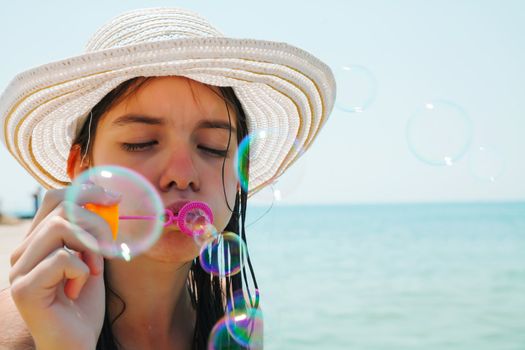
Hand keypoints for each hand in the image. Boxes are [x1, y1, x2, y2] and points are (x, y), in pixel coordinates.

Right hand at [8, 184, 119, 349]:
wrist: (76, 344)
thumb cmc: (84, 305)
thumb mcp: (91, 260)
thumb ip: (91, 235)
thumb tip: (105, 200)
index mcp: (36, 244)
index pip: (53, 199)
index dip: (84, 192)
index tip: (113, 199)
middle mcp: (22, 253)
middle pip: (61, 209)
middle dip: (97, 223)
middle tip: (109, 248)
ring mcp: (19, 271)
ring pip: (60, 228)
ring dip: (90, 247)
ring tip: (94, 271)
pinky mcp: (24, 288)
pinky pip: (62, 258)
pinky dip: (81, 270)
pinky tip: (77, 289)